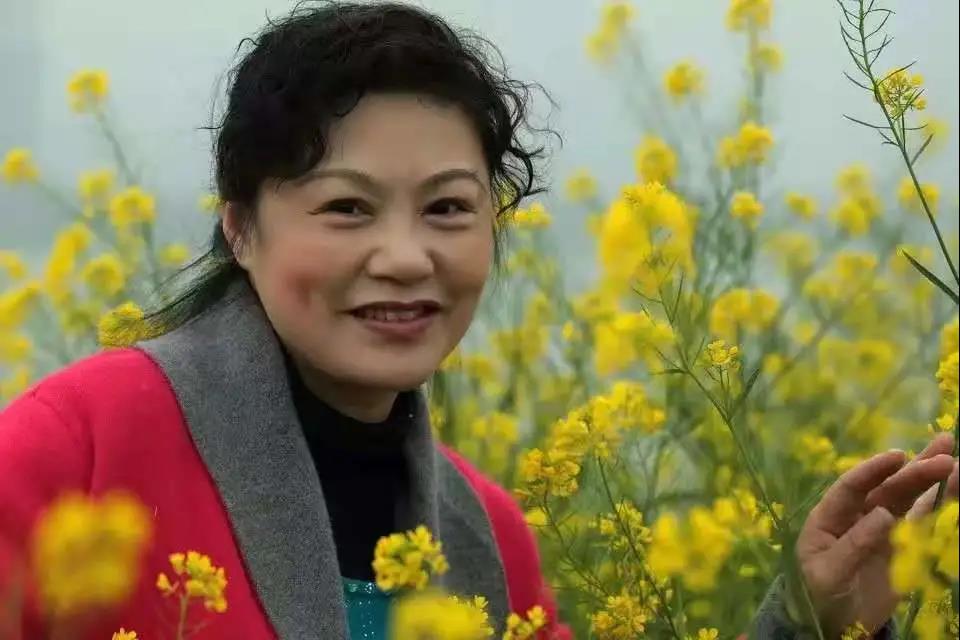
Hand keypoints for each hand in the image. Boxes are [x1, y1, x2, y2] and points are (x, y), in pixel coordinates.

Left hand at [795, 433, 958, 636]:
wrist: (833, 625)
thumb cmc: (819, 595)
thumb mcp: (829, 573)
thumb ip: (854, 544)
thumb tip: (883, 513)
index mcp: (830, 517)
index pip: (852, 487)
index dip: (874, 470)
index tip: (898, 455)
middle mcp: (858, 517)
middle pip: (888, 489)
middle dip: (914, 471)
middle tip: (945, 452)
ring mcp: (883, 531)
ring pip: (910, 501)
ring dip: (931, 482)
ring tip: (956, 461)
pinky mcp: (904, 549)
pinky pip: (924, 525)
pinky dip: (941, 509)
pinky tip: (957, 489)